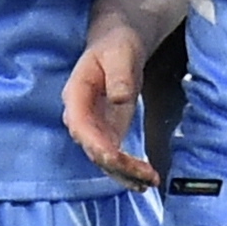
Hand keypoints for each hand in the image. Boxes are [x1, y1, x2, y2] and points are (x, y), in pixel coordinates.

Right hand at [62, 19, 158, 188]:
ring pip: (103, 159)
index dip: (96, 145)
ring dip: (125, 174)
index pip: (80, 126)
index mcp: (76, 94)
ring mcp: (93, 127)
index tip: (116, 158)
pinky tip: (145, 181)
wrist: (117, 43)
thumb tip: (119, 99)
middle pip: (93, 148)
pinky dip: (128, 171)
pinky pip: (114, 157)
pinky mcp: (107, 132)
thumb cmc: (116, 44)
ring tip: (150, 182)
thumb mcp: (120, 52)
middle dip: (117, 166)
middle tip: (145, 175)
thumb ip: (119, 75)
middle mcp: (80, 116)